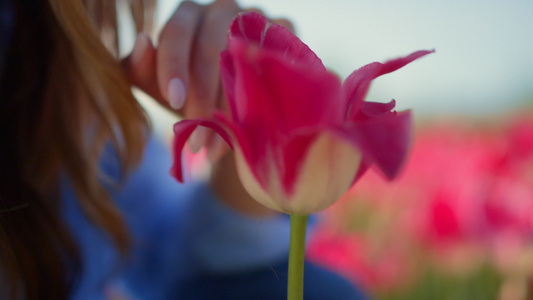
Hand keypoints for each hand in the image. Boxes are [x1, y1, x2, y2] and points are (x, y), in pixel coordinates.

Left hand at [122, 0, 292, 161]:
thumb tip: (143, 41)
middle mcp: (223, 9)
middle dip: (201, 99)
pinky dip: (261, 100)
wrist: (230, 101)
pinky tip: (250, 130)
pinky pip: (274, 66)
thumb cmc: (187, 89)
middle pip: (210, 48)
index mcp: (187, 14)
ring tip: (217, 148)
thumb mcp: (157, 84)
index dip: (174, 66)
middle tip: (196, 141)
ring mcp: (256, 19)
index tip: (173, 101)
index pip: (177, 32)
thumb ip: (140, 68)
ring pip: (243, 62)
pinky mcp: (285, 34)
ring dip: (231, 109)